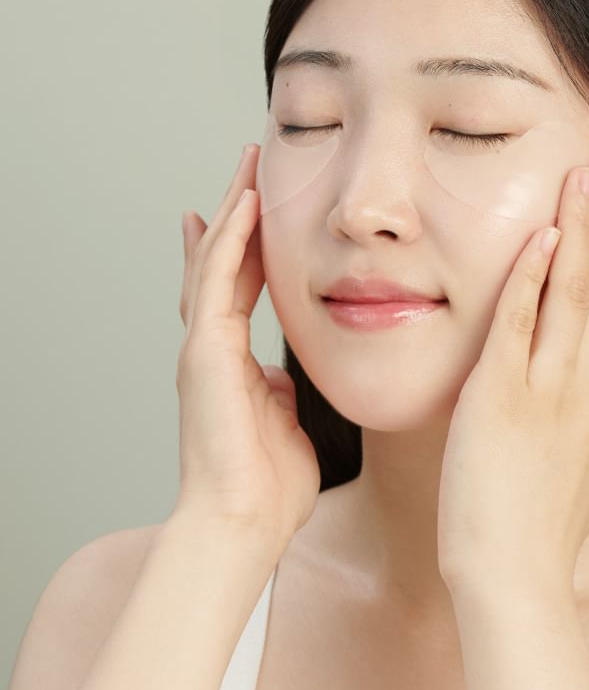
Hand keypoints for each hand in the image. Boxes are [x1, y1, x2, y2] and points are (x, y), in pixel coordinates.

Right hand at [175, 143, 319, 547]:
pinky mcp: (206, 351)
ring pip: (216, 261)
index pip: (237, 289)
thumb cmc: (267, 487)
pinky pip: (219, 281)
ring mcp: (205, 348)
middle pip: (221, 264)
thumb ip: (280, 394)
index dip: (248, 247)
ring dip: (234, 211)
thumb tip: (283, 378)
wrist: (244, 523)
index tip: (256, 210)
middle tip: (249, 169)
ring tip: (248, 166)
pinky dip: (232, 239)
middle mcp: (212, 348)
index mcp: (231, 363)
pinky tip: (245, 203)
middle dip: (236, 215)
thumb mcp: (283, 424)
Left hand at [437, 157, 588, 594]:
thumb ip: (583, 419)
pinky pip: (517, 326)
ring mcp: (548, 392)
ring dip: (582, 231)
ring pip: (574, 295)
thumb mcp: (582, 466)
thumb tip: (581, 393)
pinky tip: (540, 238)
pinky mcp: (501, 400)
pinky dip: (531, 278)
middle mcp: (587, 390)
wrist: (514, 579)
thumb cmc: (540, 531)